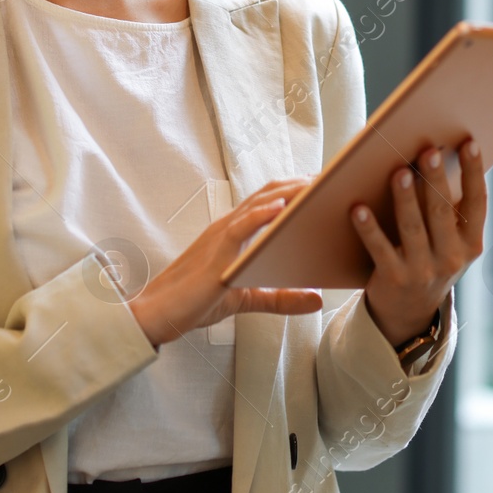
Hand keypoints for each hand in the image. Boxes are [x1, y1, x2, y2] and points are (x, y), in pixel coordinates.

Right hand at [128, 177, 322, 347]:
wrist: (159, 313)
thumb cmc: (197, 301)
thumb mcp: (248, 299)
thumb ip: (282, 298)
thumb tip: (318, 300)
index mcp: (235, 232)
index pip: (269, 201)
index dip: (296, 189)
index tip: (325, 184)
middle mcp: (228, 226)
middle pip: (269, 195)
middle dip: (301, 184)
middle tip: (333, 178)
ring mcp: (220, 236)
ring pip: (258, 205)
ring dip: (289, 193)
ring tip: (316, 184)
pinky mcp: (215, 254)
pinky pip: (239, 227)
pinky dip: (260, 215)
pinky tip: (281, 208)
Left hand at [350, 138, 486, 347]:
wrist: (408, 312)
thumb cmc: (430, 259)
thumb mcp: (450, 242)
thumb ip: (449, 208)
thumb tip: (437, 157)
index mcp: (471, 243)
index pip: (476, 202)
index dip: (474, 172)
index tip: (469, 143)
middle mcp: (452, 258)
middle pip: (442, 211)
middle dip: (435, 180)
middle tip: (428, 151)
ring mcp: (423, 270)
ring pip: (413, 228)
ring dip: (405, 199)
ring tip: (399, 172)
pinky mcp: (394, 278)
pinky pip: (380, 248)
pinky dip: (369, 228)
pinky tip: (358, 208)